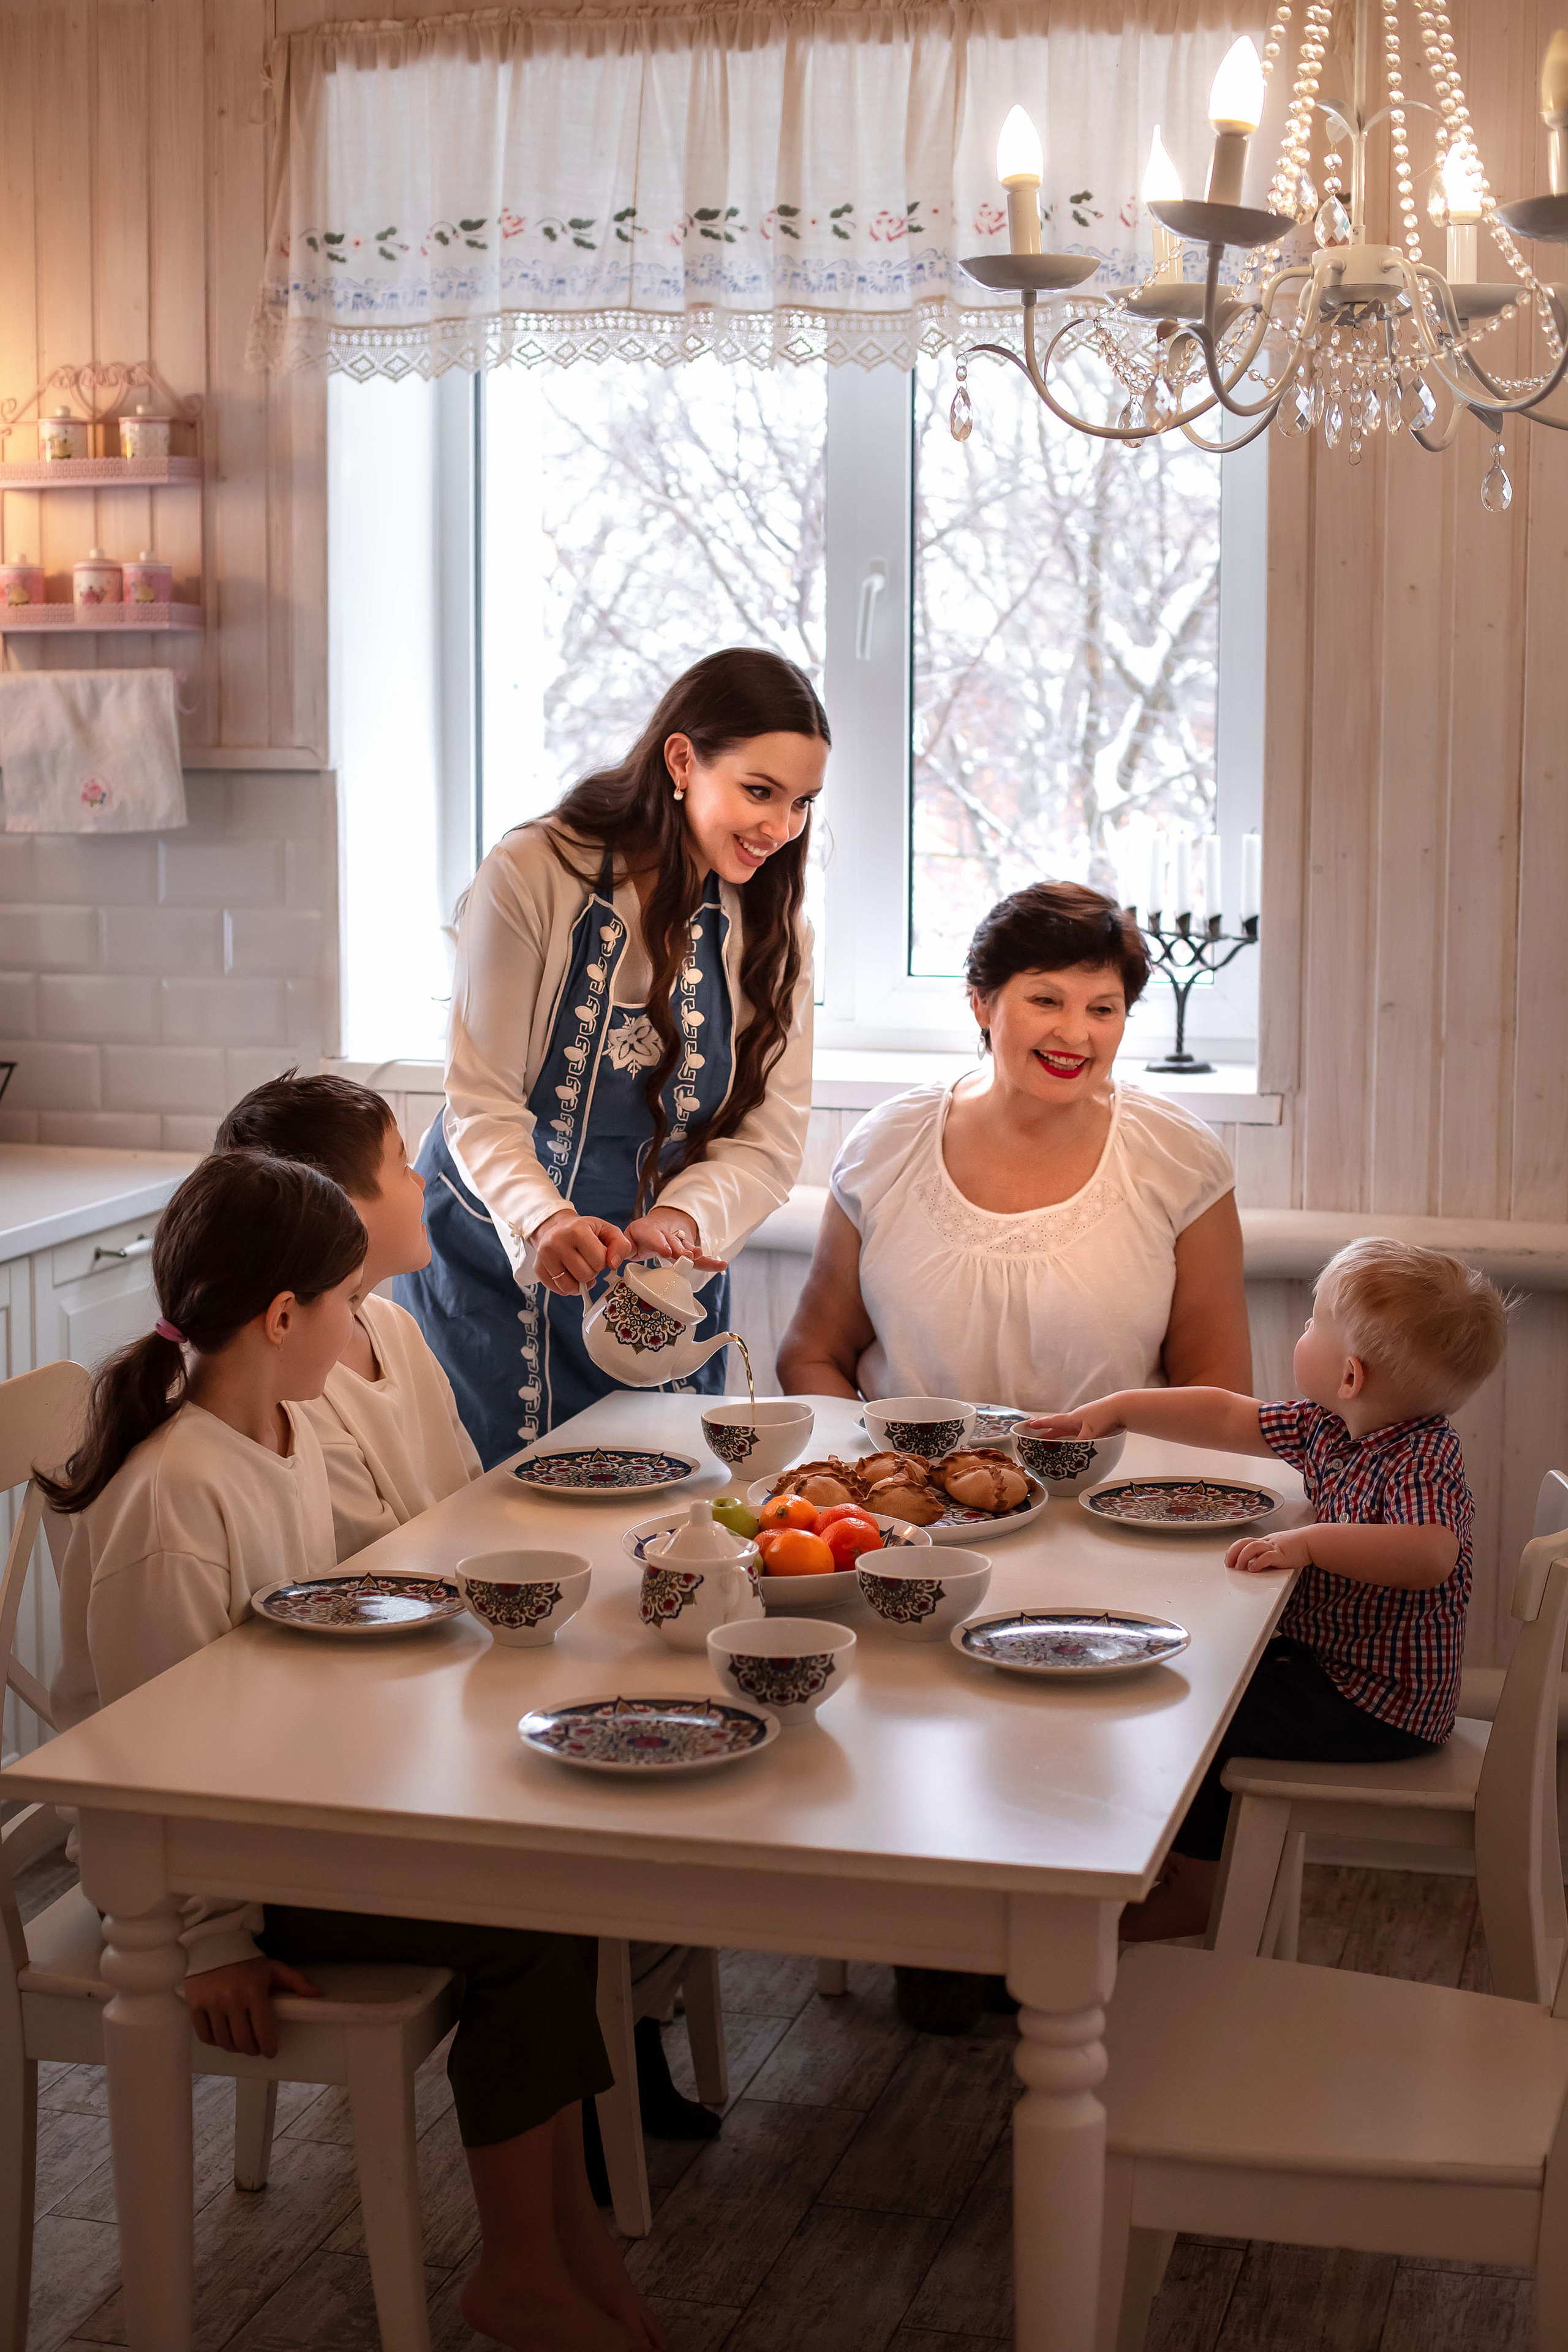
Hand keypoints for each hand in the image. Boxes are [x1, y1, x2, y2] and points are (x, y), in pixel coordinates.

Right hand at [184, 1956, 319, 2056]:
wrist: (214, 1945)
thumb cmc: (247, 1961)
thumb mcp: (273, 1968)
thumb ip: (296, 1981)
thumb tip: (317, 1994)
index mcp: (254, 1991)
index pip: (263, 2031)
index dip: (268, 2047)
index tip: (271, 2051)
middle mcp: (231, 2000)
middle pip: (243, 2041)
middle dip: (253, 2050)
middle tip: (256, 2048)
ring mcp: (211, 2004)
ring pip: (224, 2041)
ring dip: (235, 2047)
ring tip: (241, 2043)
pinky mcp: (195, 2006)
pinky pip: (206, 2036)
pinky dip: (216, 2041)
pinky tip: (224, 2037)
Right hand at [533, 1210, 635, 1293]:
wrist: (557, 1227)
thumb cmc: (584, 1230)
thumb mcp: (607, 1230)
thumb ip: (621, 1245)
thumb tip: (614, 1265)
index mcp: (577, 1229)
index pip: (600, 1261)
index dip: (603, 1261)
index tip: (597, 1253)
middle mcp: (557, 1241)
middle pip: (585, 1276)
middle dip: (592, 1272)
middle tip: (587, 1261)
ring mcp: (544, 1256)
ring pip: (570, 1286)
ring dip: (580, 1283)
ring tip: (579, 1269)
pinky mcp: (538, 1268)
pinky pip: (558, 1290)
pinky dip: (567, 1287)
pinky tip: (569, 1274)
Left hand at [624, 1210, 725, 1271]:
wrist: (653, 1227)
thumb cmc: (637, 1237)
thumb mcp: (626, 1239)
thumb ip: (621, 1250)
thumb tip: (613, 1264)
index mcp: (646, 1231)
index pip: (652, 1235)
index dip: (659, 1242)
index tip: (666, 1251)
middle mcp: (664, 1234)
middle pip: (673, 1242)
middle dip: (680, 1250)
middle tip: (686, 1256)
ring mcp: (677, 1242)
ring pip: (686, 1248)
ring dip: (694, 1254)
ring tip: (701, 1257)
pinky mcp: (686, 1251)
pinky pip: (698, 1258)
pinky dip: (709, 1262)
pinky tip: (720, 1265)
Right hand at [1021, 1396, 1123, 1441]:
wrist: (1122, 1408)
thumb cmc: (1105, 1416)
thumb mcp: (1091, 1432)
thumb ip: (1080, 1443)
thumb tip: (1070, 1453)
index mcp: (1072, 1419)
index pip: (1052, 1422)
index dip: (1040, 1424)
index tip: (1029, 1424)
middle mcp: (1076, 1420)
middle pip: (1058, 1427)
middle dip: (1046, 1433)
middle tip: (1035, 1438)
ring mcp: (1084, 1422)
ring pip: (1067, 1431)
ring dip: (1058, 1436)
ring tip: (1051, 1443)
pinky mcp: (1093, 1426)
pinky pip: (1077, 1433)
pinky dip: (1071, 1439)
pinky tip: (1072, 1444)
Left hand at [1225, 1528, 1312, 1573]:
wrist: (1312, 1541)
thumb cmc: (1297, 1546)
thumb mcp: (1277, 1548)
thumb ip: (1266, 1554)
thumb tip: (1253, 1563)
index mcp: (1265, 1541)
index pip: (1244, 1541)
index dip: (1234, 1550)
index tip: (1228, 1559)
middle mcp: (1267, 1542)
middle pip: (1244, 1543)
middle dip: (1233, 1553)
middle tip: (1229, 1564)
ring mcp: (1274, 1547)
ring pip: (1252, 1547)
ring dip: (1242, 1557)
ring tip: (1239, 1567)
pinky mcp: (1281, 1555)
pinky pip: (1267, 1557)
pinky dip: (1258, 1563)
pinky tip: (1253, 1568)